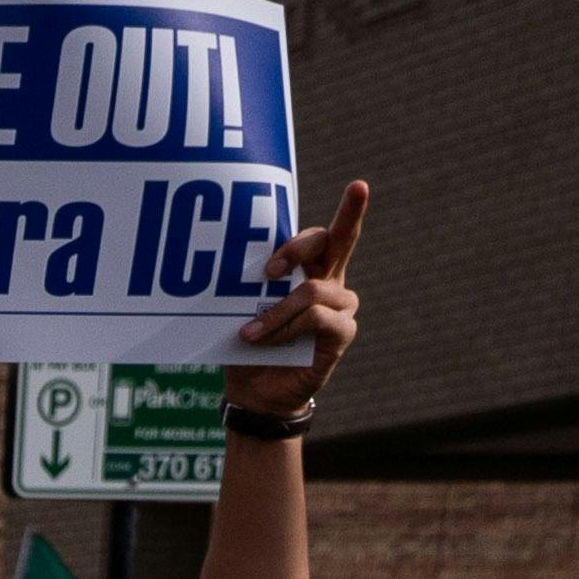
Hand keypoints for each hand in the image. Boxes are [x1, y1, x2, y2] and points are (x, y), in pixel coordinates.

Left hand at [234, 177, 365, 416]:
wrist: (257, 392)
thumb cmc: (248, 345)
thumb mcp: (241, 309)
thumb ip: (245, 285)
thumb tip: (219, 260)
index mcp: (311, 268)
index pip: (329, 233)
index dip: (350, 209)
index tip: (358, 186)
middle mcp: (332, 280)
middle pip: (337, 242)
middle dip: (304, 244)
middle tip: (270, 268)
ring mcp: (341, 306)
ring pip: (312, 290)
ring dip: (275, 310)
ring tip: (248, 332)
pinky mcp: (342, 332)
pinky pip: (314, 318)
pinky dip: (284, 328)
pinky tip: (264, 340)